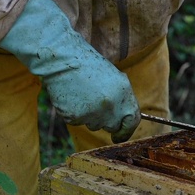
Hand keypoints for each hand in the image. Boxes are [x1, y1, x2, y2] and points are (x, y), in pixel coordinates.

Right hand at [0, 0, 139, 142]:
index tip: (119, 136)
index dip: (126, 131)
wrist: (63, 58)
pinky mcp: (74, 117)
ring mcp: (91, 114)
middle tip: (97, 106)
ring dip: (90, 115)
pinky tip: (73, 96)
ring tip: (83, 94)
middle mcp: (110, 107)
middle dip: (107, 121)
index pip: (132, 122)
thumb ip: (123, 100)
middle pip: (112, 126)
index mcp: (124, 95)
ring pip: (93, 124)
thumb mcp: (115, 79)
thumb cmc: (90, 66)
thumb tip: (125, 119)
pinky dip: (75, 112)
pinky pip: (77, 121)